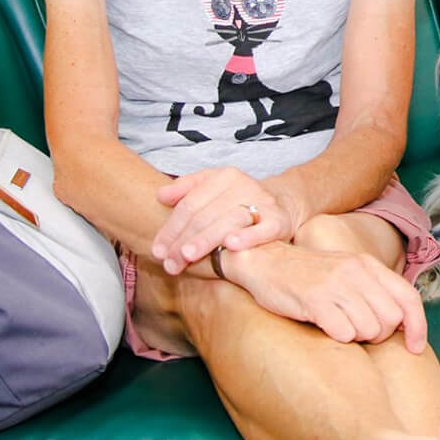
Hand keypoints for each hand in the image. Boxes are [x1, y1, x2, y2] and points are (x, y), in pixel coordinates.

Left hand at [152, 167, 304, 273]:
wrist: (282, 204)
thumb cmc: (237, 201)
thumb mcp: (212, 188)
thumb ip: (186, 189)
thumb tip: (160, 196)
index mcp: (224, 177)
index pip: (190, 204)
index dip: (171, 228)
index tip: (158, 250)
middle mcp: (244, 186)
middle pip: (205, 215)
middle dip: (183, 241)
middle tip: (169, 262)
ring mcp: (262, 203)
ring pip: (228, 221)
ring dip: (206, 240)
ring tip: (187, 256)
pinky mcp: (279, 221)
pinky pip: (262, 229)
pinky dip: (247, 237)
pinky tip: (231, 245)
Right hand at [220, 242, 429, 350]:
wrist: (265, 261)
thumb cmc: (308, 274)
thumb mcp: (346, 272)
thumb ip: (373, 291)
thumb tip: (402, 322)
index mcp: (368, 265)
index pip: (409, 298)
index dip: (418, 326)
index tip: (415, 347)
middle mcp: (356, 272)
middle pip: (391, 320)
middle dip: (379, 334)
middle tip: (358, 330)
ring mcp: (336, 285)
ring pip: (369, 329)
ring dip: (357, 337)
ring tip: (338, 325)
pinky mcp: (315, 300)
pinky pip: (344, 334)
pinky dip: (338, 337)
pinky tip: (324, 327)